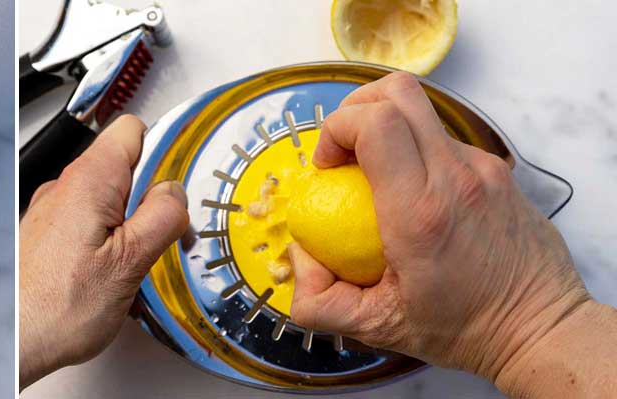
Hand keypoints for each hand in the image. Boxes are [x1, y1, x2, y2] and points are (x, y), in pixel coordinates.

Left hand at [19, 115, 188, 388]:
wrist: (12, 342)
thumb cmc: (56, 308)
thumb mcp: (132, 261)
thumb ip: (162, 217)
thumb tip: (176, 193)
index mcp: (89, 180)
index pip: (132, 130)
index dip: (162, 149)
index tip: (179, 184)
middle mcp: (64, 188)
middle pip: (124, 169)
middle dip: (150, 200)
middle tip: (160, 239)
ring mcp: (52, 212)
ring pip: (108, 202)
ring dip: (130, 229)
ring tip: (134, 268)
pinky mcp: (46, 237)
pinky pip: (89, 227)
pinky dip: (107, 246)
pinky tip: (111, 279)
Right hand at [289, 72, 604, 392]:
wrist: (539, 329)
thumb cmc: (464, 328)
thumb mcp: (376, 328)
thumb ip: (318, 300)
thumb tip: (299, 257)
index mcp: (419, 213)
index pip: (375, 124)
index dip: (336, 129)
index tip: (326, 167)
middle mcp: (456, 178)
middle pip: (398, 92)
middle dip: (354, 109)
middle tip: (343, 153)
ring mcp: (483, 169)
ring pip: (422, 112)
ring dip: (386, 128)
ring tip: (374, 173)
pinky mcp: (498, 171)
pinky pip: (444, 140)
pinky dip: (415, 152)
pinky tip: (411, 194)